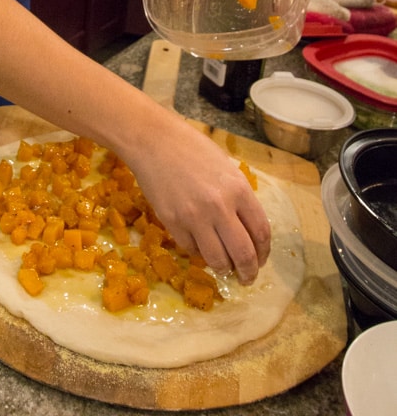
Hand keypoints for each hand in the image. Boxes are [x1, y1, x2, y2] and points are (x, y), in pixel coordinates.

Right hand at [131, 111, 270, 283]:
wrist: (153, 140)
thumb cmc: (192, 148)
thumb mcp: (226, 168)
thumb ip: (238, 197)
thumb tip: (246, 229)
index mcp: (238, 189)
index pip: (261, 233)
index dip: (264, 253)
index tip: (260, 260)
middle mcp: (220, 207)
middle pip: (243, 254)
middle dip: (248, 272)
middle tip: (246, 278)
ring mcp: (194, 217)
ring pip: (217, 260)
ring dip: (223, 268)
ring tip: (224, 268)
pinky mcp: (172, 223)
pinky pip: (191, 250)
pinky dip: (198, 253)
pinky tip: (199, 245)